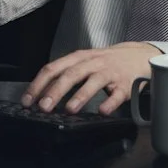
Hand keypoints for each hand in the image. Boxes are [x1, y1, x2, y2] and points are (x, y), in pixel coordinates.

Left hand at [21, 42, 161, 115]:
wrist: (139, 56)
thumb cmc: (107, 62)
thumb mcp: (85, 62)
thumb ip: (66, 74)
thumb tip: (42, 94)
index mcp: (80, 58)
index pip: (54, 68)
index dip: (39, 84)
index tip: (28, 100)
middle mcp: (93, 63)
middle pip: (72, 74)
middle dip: (56, 91)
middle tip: (43, 107)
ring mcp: (110, 73)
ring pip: (94, 81)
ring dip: (81, 95)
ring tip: (69, 109)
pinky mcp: (125, 84)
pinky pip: (117, 94)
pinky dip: (109, 102)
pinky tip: (102, 111)